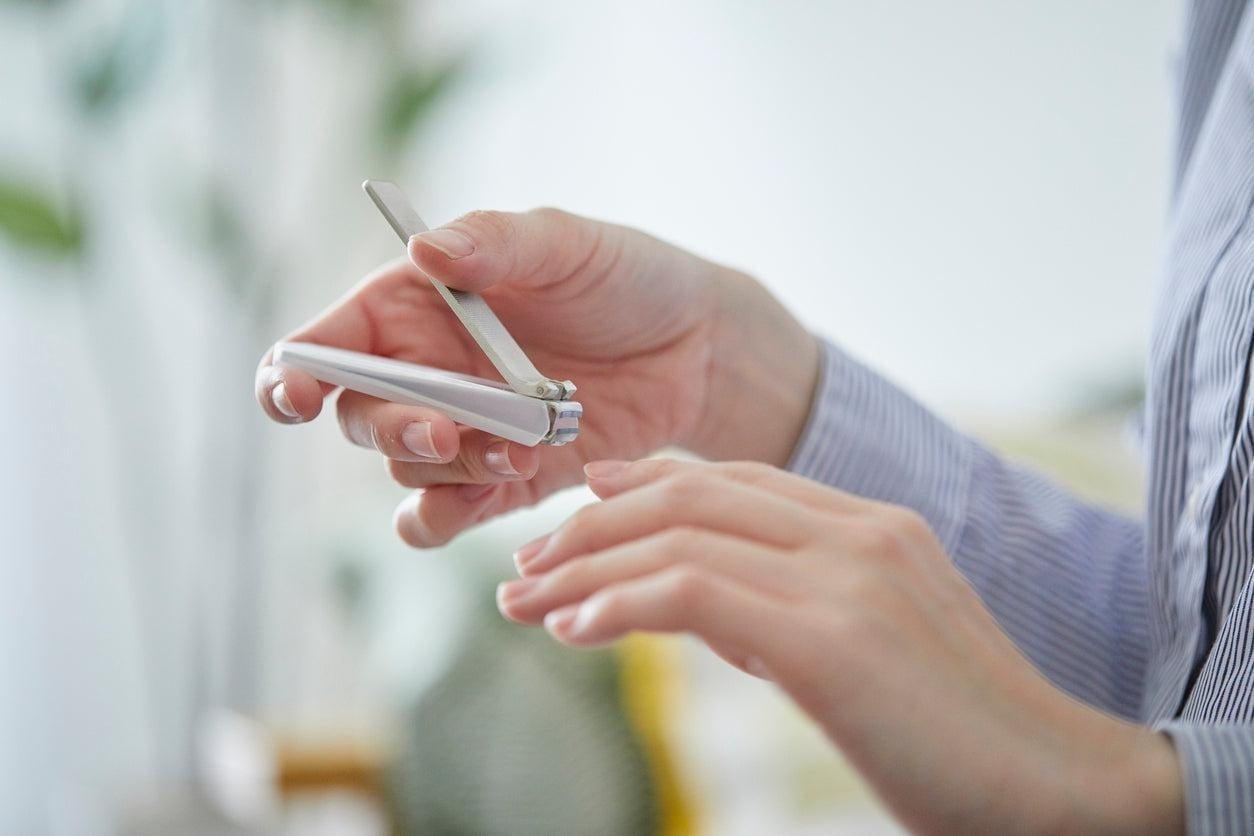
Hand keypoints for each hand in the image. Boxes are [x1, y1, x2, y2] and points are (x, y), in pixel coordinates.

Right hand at [256, 210, 817, 545]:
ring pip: (407, 473)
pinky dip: (459, 512)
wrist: (697, 346)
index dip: (292, 373)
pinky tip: (507, 483)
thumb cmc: (626, 275)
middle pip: (360, 418)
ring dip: (445, 471)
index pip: (326, 343)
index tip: (295, 396)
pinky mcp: (504, 481)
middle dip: (392, 429)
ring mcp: (464, 431)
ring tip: (513, 452)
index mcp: (413, 305)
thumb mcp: (565, 241)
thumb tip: (426, 247)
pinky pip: (450, 513)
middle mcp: (426, 372)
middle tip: (446, 430)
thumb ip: (496, 242)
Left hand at [497, 459, 1184, 834]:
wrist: (1058, 788)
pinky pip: (694, 593)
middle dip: (593, 524)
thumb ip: (783, 606)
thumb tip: (691, 600)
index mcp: (871, 524)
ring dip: (587, 568)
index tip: (580, 508)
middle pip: (691, 492)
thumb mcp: (866, 645)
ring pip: (680, 535)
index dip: (642, 485)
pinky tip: (577, 631)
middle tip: (529, 565)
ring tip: (529, 603)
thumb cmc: (957, 733)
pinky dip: (621, 604)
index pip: (731, 478)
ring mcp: (848, 574)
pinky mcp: (831, 636)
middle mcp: (858, 530)